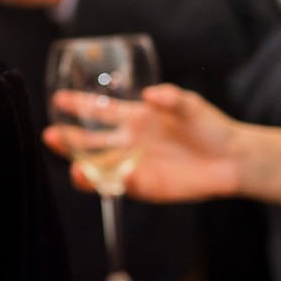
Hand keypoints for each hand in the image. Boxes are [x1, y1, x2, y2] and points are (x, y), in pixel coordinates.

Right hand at [44, 82, 244, 202]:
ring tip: (75, 168)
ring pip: (100, 167)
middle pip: (90, 141)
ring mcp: (133, 164)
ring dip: (84, 168)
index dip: (78, 104)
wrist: (231, 160)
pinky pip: (122, 186)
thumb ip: (171, 99)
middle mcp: (128, 141)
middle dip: (69, 139)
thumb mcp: (192, 106)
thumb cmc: (211, 128)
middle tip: (50, 136)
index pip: (99, 110)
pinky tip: (119, 178)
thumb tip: (150, 94)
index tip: (57, 99)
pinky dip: (117, 183)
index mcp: (135, 118)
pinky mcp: (144, 187)